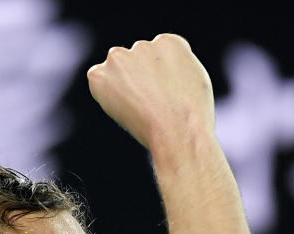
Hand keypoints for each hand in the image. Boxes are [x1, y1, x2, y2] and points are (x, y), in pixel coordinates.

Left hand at [87, 34, 215, 150]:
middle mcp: (143, 44)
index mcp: (169, 43)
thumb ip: (174, 67)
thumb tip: (156, 72)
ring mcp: (119, 57)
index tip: (168, 98)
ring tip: (140, 110)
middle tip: (152, 107)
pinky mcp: (100, 74)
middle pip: (136, 64)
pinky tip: (126, 109)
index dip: (162, 83)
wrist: (178, 130)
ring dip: (123, 87)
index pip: (158, 58)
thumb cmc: (192, 114)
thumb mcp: (196, 81)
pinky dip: (106, 96)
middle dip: (140, 82)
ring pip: (117, 73)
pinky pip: (98, 82)